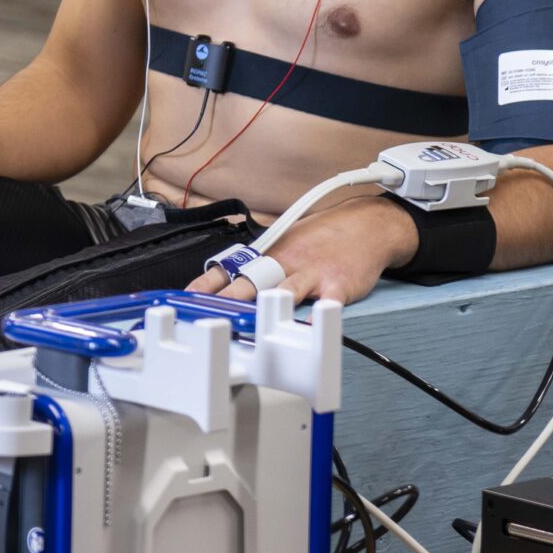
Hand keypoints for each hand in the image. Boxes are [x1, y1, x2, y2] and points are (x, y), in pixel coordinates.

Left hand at [185, 195, 412, 306]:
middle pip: (251, 281)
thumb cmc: (321, 239)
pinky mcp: (338, 286)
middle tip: (210, 313)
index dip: (206, 283)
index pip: (229, 267)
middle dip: (230, 298)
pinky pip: (327, 303)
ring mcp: (311, 274)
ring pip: (285, 290)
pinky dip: (319, 315)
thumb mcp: (284, 243)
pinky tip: (309, 325)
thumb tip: (225, 280)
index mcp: (268, 254)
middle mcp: (285, 263)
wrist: (366, 227)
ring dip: (267, 305)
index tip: (186, 296)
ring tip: (250, 322)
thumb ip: (258, 263)